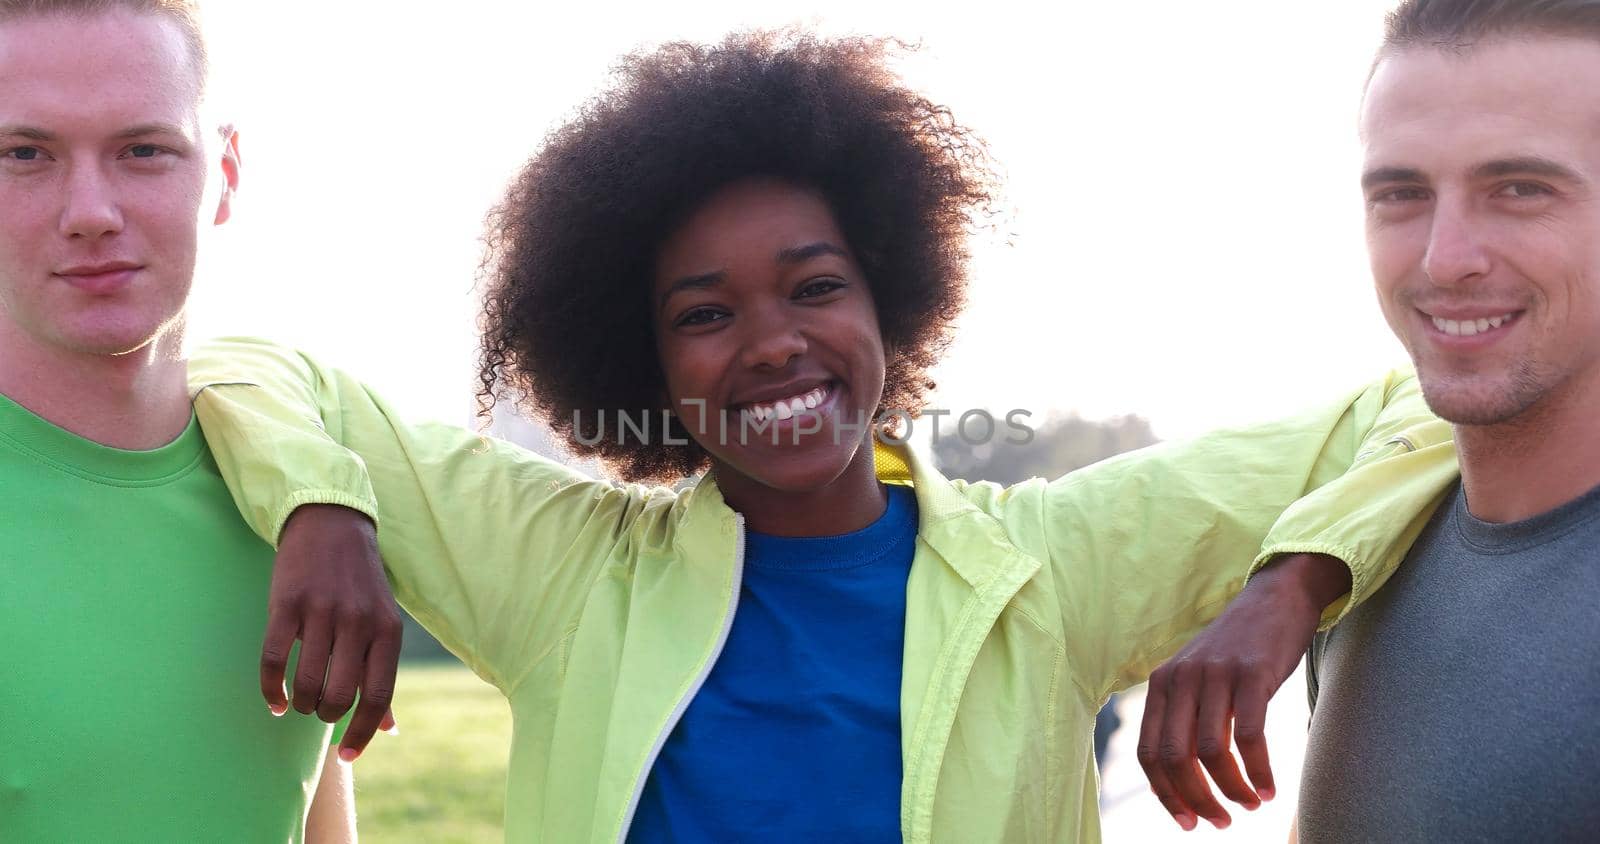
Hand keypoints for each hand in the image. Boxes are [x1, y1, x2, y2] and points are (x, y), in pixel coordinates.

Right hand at [263, 504, 403, 761]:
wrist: (332, 527)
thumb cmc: (361, 587)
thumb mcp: (383, 625)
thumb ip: (382, 675)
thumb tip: (389, 730)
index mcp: (387, 631)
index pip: (377, 696)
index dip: (362, 732)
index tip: (346, 755)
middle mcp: (358, 622)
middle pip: (339, 695)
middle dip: (324, 715)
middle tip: (317, 711)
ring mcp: (322, 612)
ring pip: (305, 682)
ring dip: (299, 703)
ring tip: (298, 701)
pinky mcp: (287, 604)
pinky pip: (274, 660)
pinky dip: (270, 689)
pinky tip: (273, 700)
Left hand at [1136, 552, 1349, 830]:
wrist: (1274, 600)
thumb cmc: (1235, 650)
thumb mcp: (1195, 676)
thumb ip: (1181, 715)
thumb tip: (1178, 778)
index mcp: (1161, 684)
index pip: (1148, 753)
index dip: (1165, 794)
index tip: (1187, 822)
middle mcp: (1181, 678)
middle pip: (1175, 758)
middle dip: (1196, 800)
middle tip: (1220, 822)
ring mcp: (1215, 674)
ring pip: (1210, 752)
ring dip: (1231, 790)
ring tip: (1250, 804)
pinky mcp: (1252, 674)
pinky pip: (1250, 737)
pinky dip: (1259, 771)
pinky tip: (1270, 788)